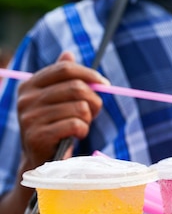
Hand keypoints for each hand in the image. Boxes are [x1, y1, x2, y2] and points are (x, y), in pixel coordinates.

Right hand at [16, 51, 108, 169]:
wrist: (42, 159)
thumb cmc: (55, 125)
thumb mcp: (56, 100)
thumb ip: (61, 79)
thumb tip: (68, 53)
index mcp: (29, 85)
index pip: (64, 69)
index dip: (89, 74)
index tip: (105, 84)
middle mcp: (26, 99)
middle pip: (76, 88)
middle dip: (94, 100)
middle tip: (95, 111)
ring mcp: (30, 118)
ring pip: (79, 108)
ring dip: (88, 119)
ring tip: (80, 125)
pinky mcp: (38, 136)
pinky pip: (75, 125)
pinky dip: (83, 130)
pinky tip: (76, 135)